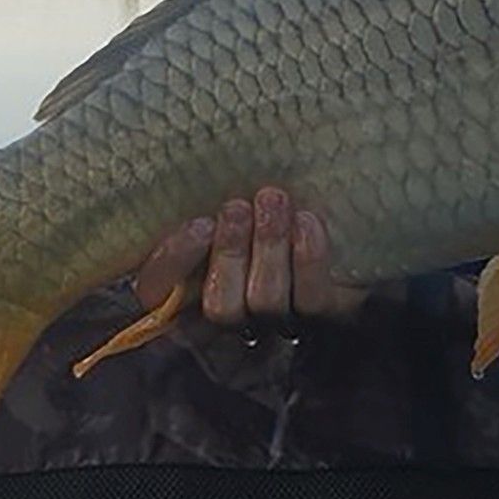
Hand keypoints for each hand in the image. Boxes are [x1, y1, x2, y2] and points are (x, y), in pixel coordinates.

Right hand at [134, 186, 368, 332]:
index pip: (159, 293)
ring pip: (265, 301)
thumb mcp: (220, 208)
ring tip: (273, 200)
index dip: (173, 261)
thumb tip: (184, 178)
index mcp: (186, 294)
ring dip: (268, 246)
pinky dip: (308, 258)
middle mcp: (230, 318)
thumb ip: (201, 209)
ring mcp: (276, 321)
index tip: (198, 223)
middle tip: (237, 207)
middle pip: (221, 307)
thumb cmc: (257, 212)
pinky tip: (307, 220)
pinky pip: (312, 299)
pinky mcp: (322, 315)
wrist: (339, 240)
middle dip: (230, 253)